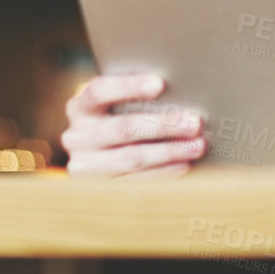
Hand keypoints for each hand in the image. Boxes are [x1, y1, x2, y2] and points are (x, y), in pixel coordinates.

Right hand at [60, 73, 207, 177]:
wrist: (93, 156)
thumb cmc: (114, 119)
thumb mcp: (113, 104)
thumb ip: (133, 97)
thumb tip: (180, 89)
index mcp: (79, 107)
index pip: (99, 91)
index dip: (128, 86)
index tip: (160, 83)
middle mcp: (77, 137)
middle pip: (122, 128)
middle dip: (162, 125)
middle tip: (195, 122)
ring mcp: (86, 166)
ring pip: (131, 158)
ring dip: (169, 151)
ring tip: (197, 146)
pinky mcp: (98, 190)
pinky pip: (136, 181)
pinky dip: (162, 172)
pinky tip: (183, 164)